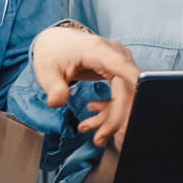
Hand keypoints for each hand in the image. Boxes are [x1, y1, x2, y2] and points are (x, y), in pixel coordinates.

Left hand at [31, 26, 139, 148]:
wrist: (56, 42)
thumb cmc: (52, 53)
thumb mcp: (46, 71)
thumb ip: (53, 87)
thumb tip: (56, 103)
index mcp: (99, 51)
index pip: (125, 71)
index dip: (135, 93)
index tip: (135, 116)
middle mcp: (117, 55)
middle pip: (129, 90)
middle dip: (117, 119)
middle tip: (99, 139)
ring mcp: (121, 63)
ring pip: (129, 95)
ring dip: (114, 118)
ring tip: (92, 133)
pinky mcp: (120, 71)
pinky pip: (124, 94)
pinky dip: (113, 110)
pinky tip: (93, 116)